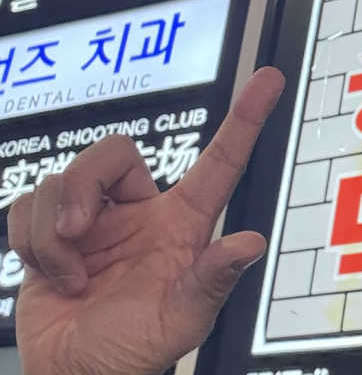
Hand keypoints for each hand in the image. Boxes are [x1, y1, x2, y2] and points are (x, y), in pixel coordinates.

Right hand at [7, 67, 284, 374]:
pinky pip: (27, 202)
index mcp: (184, 223)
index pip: (220, 161)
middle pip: (113, 151)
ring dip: (53, 232)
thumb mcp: (182, 319)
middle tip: (76, 230)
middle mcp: (140, 209)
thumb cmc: (135, 349)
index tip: (270, 79)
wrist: (73, 373)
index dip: (246, 119)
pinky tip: (52, 275)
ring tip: (72, 275)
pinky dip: (30, 243)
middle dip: (84, 184)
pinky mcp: (50, 228)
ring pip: (63, 177)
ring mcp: (95, 218)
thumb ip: (212, 279)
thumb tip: (251, 243)